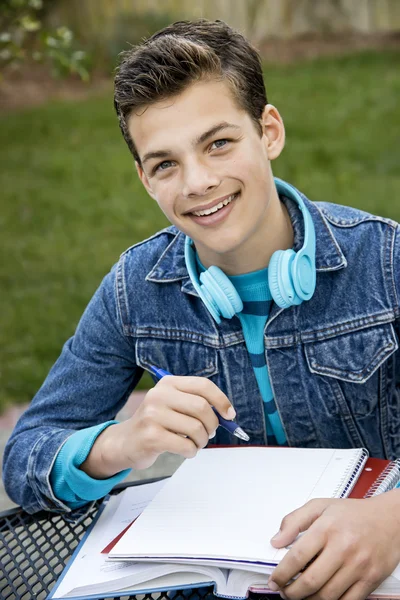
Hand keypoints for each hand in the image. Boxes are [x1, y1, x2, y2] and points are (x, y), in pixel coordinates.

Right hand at [80, 376, 234, 476]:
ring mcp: (153, 415)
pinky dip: (191, 451)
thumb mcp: (173, 404)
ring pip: (196, 428)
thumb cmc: (157, 424)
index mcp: (168, 383)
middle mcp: (159, 394)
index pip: (203, 385)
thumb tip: (227, 415)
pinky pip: (186, 445)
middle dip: (212, 425)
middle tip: (208, 434)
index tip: (229, 415)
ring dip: (201, 441)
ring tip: (195, 443)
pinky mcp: (151, 436)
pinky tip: (185, 450)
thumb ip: (196, 403)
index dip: (221, 400)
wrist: (125, 441)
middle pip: (202, 407)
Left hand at [268, 490, 399, 599]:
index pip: (297, 557)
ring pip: (327, 595)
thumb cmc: (352, 513)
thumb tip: (276, 541)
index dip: (281, 573)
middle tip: (284, 592)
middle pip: (310, 581)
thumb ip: (294, 520)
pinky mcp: (371, 579)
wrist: (389, 519)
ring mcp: (358, 566)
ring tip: (300, 596)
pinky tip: (321, 598)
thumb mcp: (319, 506)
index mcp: (327, 528)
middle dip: (292, 592)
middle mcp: (343, 548)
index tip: (274, 580)